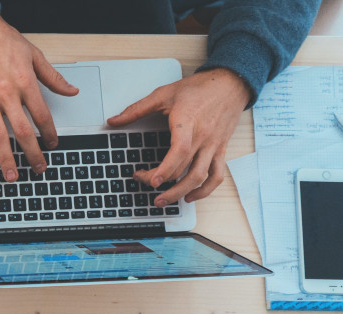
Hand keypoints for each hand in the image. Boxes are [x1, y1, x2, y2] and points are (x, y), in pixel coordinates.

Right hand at [0, 7, 78, 180]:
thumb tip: (72, 91)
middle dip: (32, 153)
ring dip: (6, 158)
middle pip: (23, 131)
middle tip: (38, 168)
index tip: (53, 145)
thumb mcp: (34, 55)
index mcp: (25, 82)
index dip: (50, 133)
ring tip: (12, 175)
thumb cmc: (3, 41)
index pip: (42, 115)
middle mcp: (6, 93)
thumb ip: (53, 78)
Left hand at [108, 68, 249, 206]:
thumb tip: (113, 121)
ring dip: (182, 193)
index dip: (166, 169)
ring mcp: (213, 146)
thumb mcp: (164, 94)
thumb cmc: (198, 88)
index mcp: (188, 123)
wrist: (230, 83)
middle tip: (144, 183)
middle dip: (163, 182)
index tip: (151, 180)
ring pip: (201, 177)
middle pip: (185, 169)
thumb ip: (137, 109)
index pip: (180, 151)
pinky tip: (190, 196)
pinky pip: (217, 175)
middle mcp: (203, 137)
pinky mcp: (220, 150)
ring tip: (164, 201)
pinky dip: (205, 190)